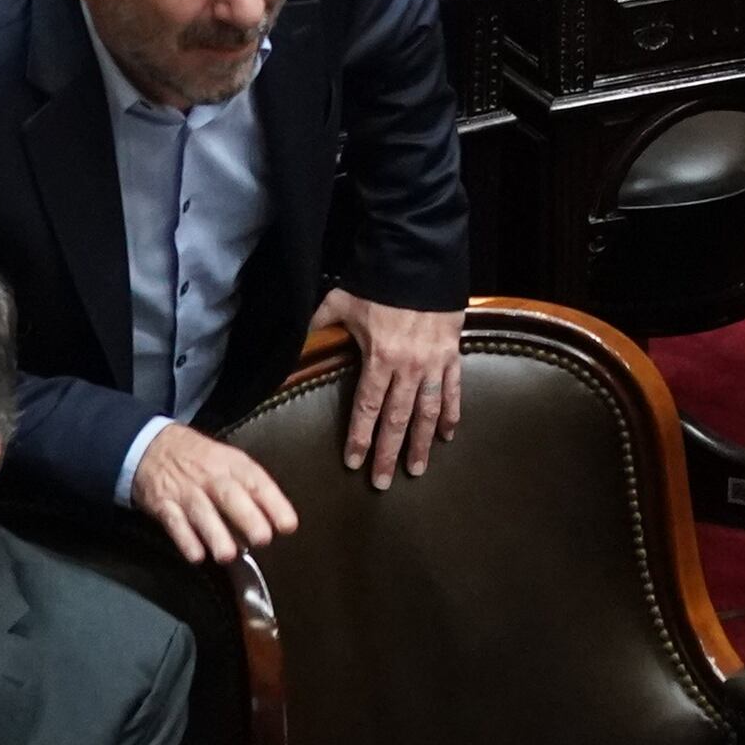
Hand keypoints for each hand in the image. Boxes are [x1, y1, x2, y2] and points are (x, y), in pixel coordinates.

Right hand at [130, 421, 302, 562]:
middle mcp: (210, 476)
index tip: (288, 524)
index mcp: (232, 464)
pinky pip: (174, 523)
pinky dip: (185, 539)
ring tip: (229, 555)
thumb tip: (273, 520)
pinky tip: (196, 556)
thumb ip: (250, 488)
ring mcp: (185, 491)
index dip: (274, 503)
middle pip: (230, 496)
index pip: (256, 481)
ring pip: (202, 512)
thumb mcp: (228, 461)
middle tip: (263, 539)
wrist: (152, 446)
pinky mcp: (163, 505)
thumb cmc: (200, 459)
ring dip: (216, 534)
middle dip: (247, 518)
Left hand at [311, 289, 465, 484]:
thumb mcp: (341, 301)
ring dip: (422, 443)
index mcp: (379, 359)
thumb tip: (292, 342)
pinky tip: (448, 434)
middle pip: (397, 419)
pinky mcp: (452, 354)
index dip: (360, 438)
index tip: (355, 464)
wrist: (421, 261)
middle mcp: (408, 368)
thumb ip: (319, 324)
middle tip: (383, 484)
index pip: (367, 408)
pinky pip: (453, 390)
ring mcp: (434, 363)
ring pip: (427, 412)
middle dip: (389, 453)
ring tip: (417, 469)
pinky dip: (451, 413)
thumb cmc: (378, 282)